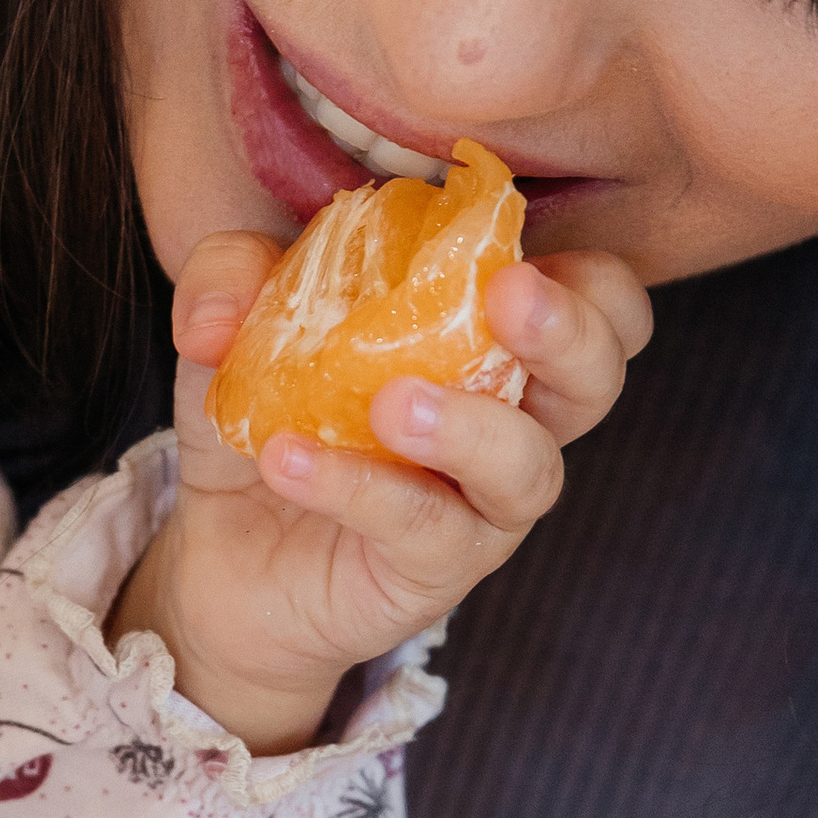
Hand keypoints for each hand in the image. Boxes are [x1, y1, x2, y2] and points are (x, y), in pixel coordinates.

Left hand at [111, 235, 648, 750]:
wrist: (224, 553)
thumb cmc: (270, 416)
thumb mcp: (233, 328)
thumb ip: (230, 280)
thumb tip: (217, 307)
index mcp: (491, 335)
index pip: (596, 297)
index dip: (585, 276)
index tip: (509, 249)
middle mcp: (511, 416)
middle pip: (599, 375)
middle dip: (570, 331)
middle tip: (509, 295)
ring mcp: (481, 500)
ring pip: (529, 466)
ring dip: (469, 425)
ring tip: (391, 404)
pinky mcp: (437, 569)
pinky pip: (425, 528)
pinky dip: (360, 487)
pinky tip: (290, 458)